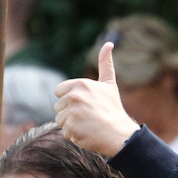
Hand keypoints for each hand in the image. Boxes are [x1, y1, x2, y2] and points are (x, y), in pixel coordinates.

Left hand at [54, 42, 139, 156]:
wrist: (119, 134)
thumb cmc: (113, 109)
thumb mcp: (109, 84)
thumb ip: (105, 64)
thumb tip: (109, 43)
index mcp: (81, 84)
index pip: (59, 91)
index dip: (70, 98)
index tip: (85, 103)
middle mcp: (75, 96)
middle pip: (59, 106)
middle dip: (70, 112)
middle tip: (89, 115)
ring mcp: (72, 112)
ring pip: (60, 119)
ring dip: (71, 124)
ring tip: (88, 124)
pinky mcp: (71, 128)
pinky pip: (65, 131)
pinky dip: (74, 135)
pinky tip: (87, 133)